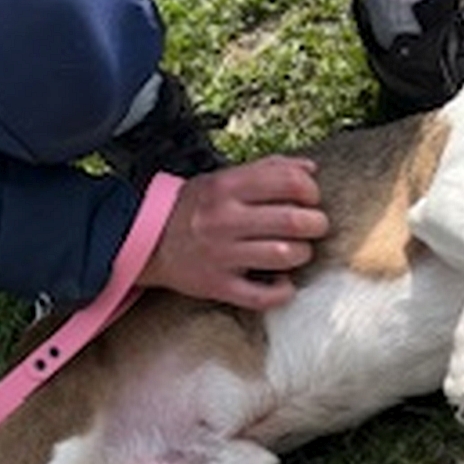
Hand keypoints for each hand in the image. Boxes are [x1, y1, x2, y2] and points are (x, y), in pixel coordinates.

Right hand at [138, 156, 329, 309]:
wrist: (147, 242)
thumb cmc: (196, 209)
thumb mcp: (224, 179)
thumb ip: (268, 169)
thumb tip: (311, 168)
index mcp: (227, 187)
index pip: (289, 181)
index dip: (311, 190)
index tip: (310, 198)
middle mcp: (224, 219)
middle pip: (294, 221)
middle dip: (316, 223)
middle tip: (313, 226)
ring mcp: (221, 254)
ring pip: (285, 256)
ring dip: (303, 254)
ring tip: (297, 251)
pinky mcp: (218, 286)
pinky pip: (263, 296)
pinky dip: (283, 291)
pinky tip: (283, 282)